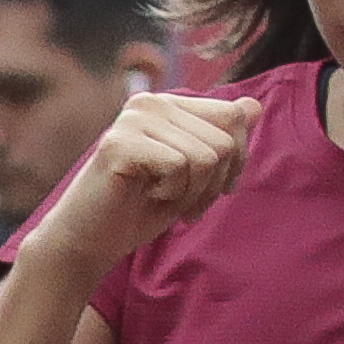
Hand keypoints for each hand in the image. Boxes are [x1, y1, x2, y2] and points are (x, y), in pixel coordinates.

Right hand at [26, 87, 258, 272]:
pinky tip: (145, 194)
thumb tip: (253, 106)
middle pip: (224, 140)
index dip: (235, 161)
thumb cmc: (141, 208)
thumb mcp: (194, 174)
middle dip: (212, 184)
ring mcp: (133, 119)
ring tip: (163, 199)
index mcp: (169, 104)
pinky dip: (170, 193)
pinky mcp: (119, 143)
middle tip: (185, 204)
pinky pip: (178, 166)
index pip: (234, 117)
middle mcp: (151, 102)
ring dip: (191, 192)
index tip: (212, 191)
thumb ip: (222, 138)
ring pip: (206, 156)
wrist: (90, 241)